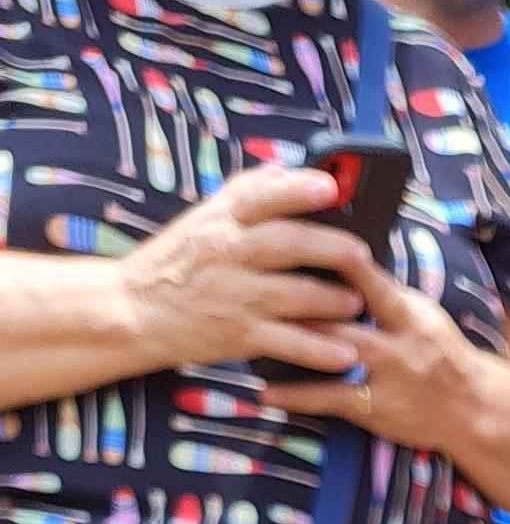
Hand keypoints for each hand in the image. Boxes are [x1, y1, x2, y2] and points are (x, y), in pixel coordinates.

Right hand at [115, 167, 369, 380]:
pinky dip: (319, 350)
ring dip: (331, 300)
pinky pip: (287, 342)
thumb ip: (244, 194)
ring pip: (293, 294)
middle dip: (329, 247)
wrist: (134, 311)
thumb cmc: (177, 262)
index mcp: (219, 220)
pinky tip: (347, 354)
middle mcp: (226, 253)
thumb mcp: (202, 219)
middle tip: (362, 253)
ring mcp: (234, 295)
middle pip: (286, 244)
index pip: (260, 197)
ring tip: (357, 301)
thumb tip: (285, 169)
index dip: (297, 190)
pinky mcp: (238, 335)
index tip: (329, 186)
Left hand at [263, 257, 493, 450]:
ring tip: (250, 331)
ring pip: (334, 354)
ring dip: (292, 341)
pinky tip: (265, 392)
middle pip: (344, 317)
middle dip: (302, 301)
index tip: (304, 240)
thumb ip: (383, 292)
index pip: (371, 280)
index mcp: (409, 314)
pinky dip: (297, 397)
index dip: (339, 261)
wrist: (473, 408)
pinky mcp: (377, 410)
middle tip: (257, 284)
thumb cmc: (439, 353)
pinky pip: (331, 401)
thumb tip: (340, 256)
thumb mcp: (420, 314)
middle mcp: (400, 344)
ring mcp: (388, 379)